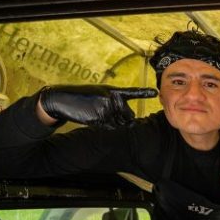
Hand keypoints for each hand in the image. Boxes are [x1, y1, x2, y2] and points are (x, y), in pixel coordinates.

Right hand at [39, 85, 156, 128]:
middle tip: (107, 113)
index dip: (144, 92)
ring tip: (98, 113)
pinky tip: (94, 118)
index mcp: (114, 91)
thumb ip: (115, 103)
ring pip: (120, 124)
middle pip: (129, 115)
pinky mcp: (100, 118)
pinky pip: (110, 128)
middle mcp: (113, 99)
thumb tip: (128, 119)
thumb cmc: (84, 96)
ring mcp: (107, 108)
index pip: (132, 92)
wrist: (63, 98)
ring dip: (113, 124)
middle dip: (123, 119)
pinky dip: (105, 126)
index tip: (155, 92)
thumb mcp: (100, 93)